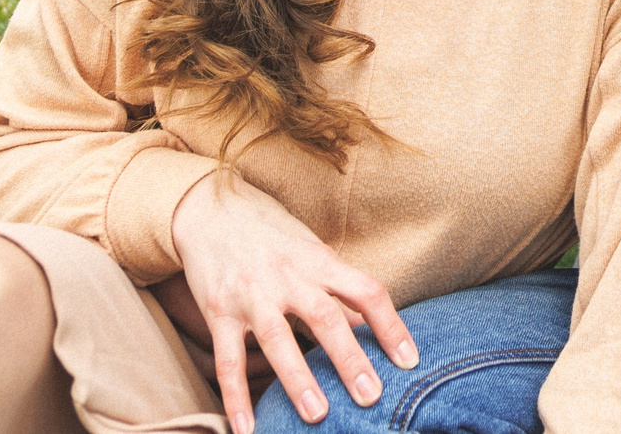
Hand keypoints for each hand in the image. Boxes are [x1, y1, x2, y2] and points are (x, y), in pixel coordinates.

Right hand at [170, 173, 416, 432]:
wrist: (211, 209)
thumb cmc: (272, 234)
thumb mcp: (311, 250)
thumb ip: (337, 287)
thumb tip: (367, 329)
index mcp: (319, 260)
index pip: (366, 291)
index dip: (391, 326)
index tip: (409, 361)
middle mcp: (288, 277)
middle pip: (325, 318)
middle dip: (349, 360)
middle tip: (372, 396)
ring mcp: (251, 296)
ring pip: (277, 340)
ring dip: (298, 379)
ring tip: (318, 414)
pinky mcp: (218, 313)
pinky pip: (228, 361)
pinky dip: (235, 398)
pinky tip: (247, 430)